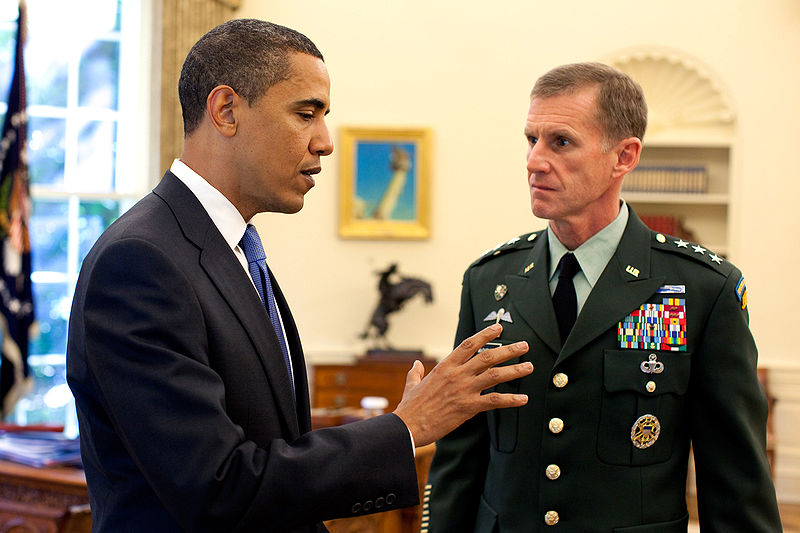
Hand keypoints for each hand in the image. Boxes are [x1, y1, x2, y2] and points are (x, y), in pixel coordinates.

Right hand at [393, 324, 530, 446]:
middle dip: (508, 350)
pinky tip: (523, 399)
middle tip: (524, 346)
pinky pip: (494, 401)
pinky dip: (510, 400)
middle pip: (487, 357)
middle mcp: (457, 375)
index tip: (499, 329)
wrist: (408, 426)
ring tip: (529, 367)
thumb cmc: (409, 407)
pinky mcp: (468, 407)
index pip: (468, 345)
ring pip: (495, 375)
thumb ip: (415, 372)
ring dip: (515, 371)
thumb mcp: (411, 385)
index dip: (485, 335)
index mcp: (444, 366)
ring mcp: (464, 390)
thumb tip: (416, 364)